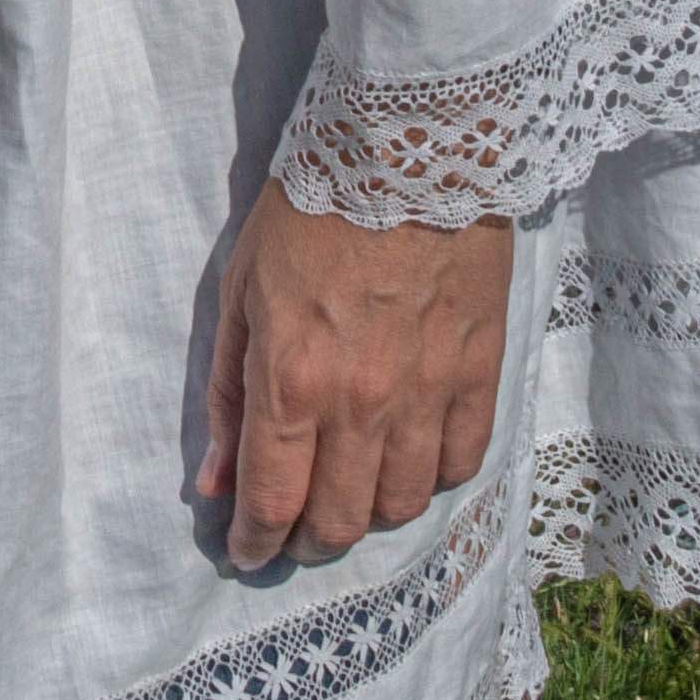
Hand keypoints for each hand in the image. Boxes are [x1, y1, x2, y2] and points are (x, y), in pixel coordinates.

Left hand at [192, 187, 508, 569]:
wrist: (408, 147)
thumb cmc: (310, 212)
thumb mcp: (241, 293)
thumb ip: (228, 396)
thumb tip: (218, 483)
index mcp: (292, 381)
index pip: (273, 503)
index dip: (257, 544)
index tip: (250, 553)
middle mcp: (362, 403)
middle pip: (341, 522)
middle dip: (309, 540)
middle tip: (298, 527)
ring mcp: (428, 393)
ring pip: (403, 505)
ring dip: (371, 513)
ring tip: (353, 488)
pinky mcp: (480, 373)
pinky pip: (462, 463)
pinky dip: (432, 476)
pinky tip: (410, 456)